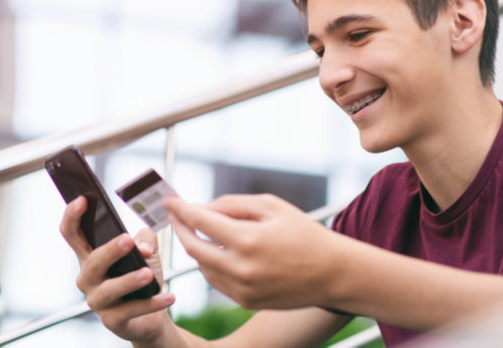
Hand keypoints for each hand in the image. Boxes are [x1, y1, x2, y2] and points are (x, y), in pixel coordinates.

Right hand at [60, 196, 175, 344]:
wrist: (151, 314)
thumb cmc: (143, 275)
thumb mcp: (147, 252)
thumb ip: (145, 239)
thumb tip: (142, 244)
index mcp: (91, 256)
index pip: (73, 234)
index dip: (73, 216)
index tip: (83, 199)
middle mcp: (89, 278)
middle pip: (92, 261)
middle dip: (110, 250)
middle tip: (128, 240)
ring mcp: (98, 301)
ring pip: (109, 290)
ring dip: (129, 280)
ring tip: (148, 273)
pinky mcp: (112, 320)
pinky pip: (130, 310)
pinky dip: (151, 303)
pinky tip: (168, 296)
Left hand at [165, 194, 345, 310]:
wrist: (332, 273)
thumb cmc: (304, 234)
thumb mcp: (272, 207)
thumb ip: (234, 204)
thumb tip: (203, 208)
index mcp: (249, 239)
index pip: (201, 221)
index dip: (182, 209)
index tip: (170, 201)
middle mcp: (241, 267)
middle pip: (194, 247)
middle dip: (181, 229)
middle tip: (177, 216)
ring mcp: (242, 289)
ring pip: (203, 266)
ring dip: (197, 247)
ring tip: (203, 231)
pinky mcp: (245, 302)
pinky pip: (216, 280)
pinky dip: (211, 264)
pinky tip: (219, 251)